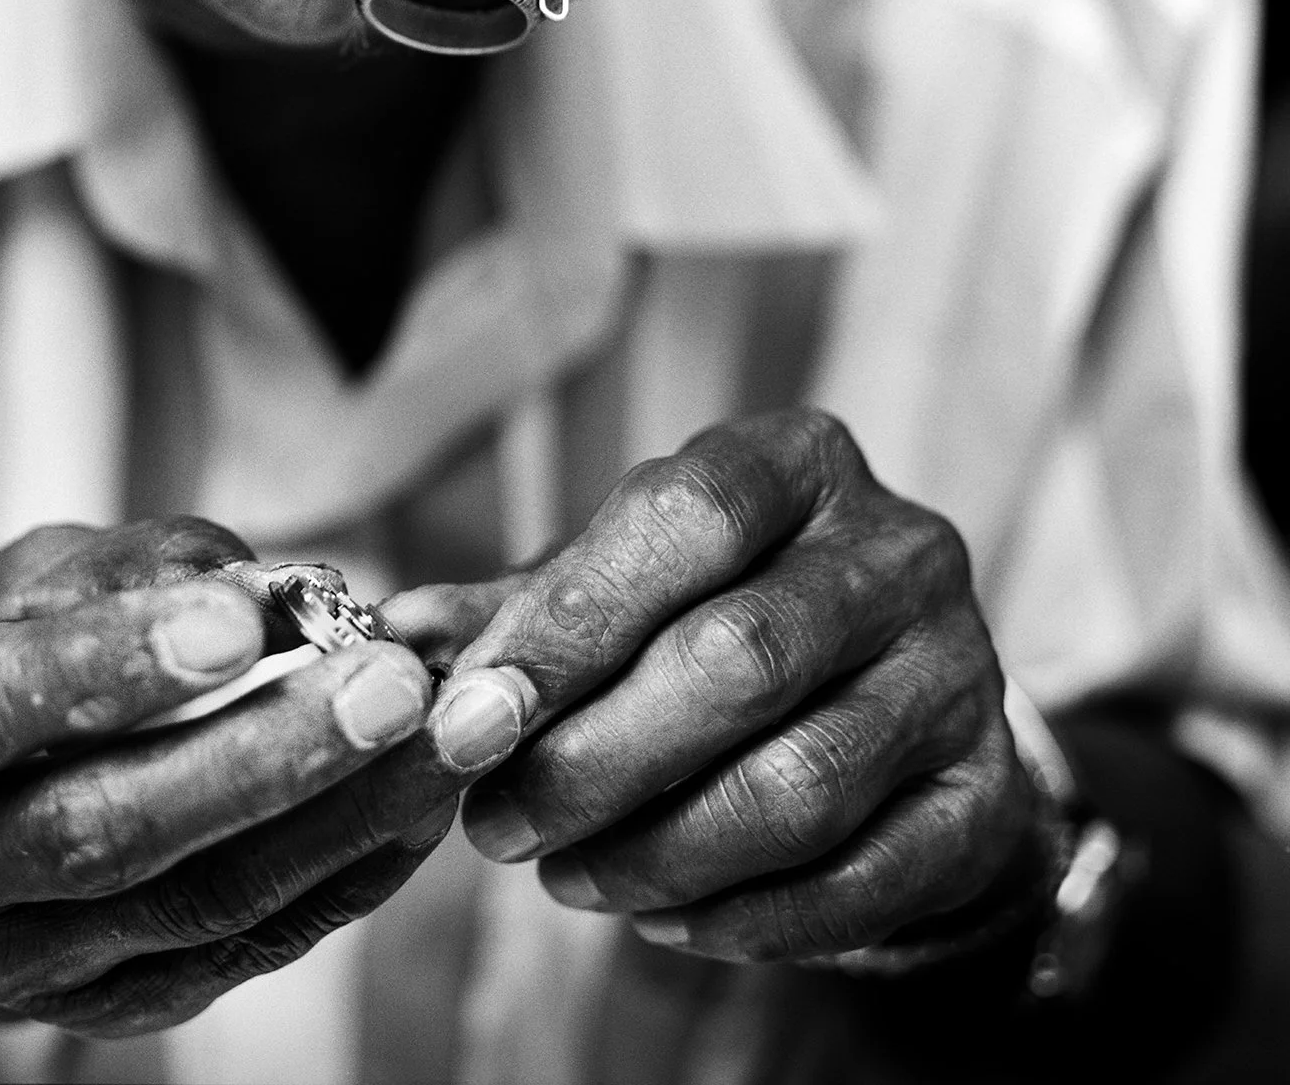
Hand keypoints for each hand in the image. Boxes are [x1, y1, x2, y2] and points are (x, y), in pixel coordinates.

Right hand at [0, 519, 456, 1035]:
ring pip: (187, 905)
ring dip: (334, 818)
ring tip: (439, 732)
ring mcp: (6, 964)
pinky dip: (340, 875)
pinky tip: (415, 802)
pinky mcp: (99, 1012)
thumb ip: (129, 567)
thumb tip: (273, 586)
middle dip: (264, 753)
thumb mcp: (18, 583)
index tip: (242, 617)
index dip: (104, 664)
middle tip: (391, 680)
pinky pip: (237, 954)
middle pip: (99, 829)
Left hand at [390, 409, 1040, 961]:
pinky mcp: (990, 798)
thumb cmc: (721, 611)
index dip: (566, 625)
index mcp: (799, 461)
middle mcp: (900, 549)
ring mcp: (963, 673)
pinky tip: (660, 918)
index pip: (682, 520)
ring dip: (656, 851)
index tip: (467, 720)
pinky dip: (745, 916)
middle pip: (738, 659)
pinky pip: (863, 882)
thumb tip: (390, 640)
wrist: (892, 697)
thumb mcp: (625, 578)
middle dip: (593, 759)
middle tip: (496, 825)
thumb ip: (513, 608)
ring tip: (561, 876)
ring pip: (799, 784)